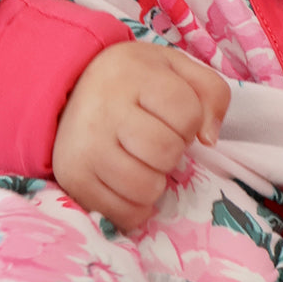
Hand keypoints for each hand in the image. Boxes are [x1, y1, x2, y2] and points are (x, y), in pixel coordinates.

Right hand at [52, 42, 230, 232]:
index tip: (173, 118)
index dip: (190, 122)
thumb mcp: (175, 68)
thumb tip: (209, 139)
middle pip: (166, 152)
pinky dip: (136, 206)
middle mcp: (102, 109)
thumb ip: (211, 92)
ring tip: (142, 162)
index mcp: (131, 73)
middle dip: (172, 152)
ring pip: (145, 187)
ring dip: (155, 181)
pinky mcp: (73, 178)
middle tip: (156, 142)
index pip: (186, 112)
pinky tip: (129, 183)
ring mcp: (84, 147)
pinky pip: (124, 213)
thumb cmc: (133, 82)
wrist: (71, 91)